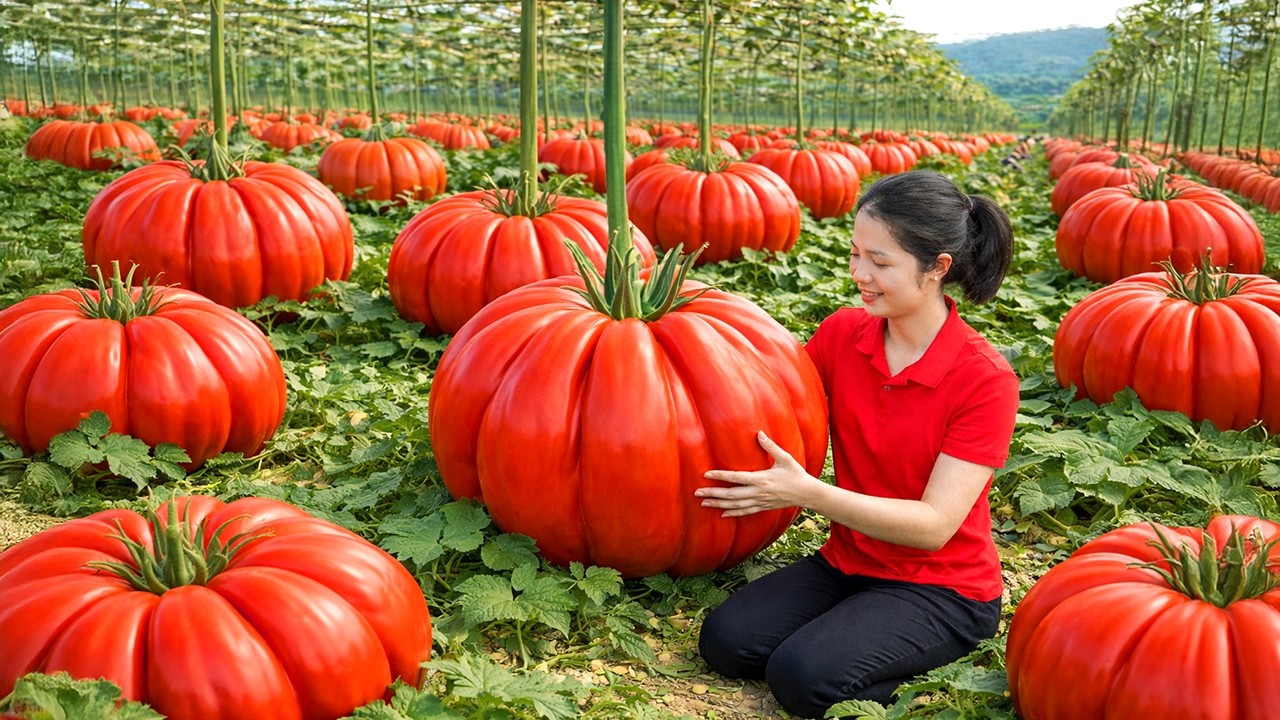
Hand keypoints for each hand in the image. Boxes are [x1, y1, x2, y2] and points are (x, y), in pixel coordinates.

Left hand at [695, 431, 817, 517]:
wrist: (807, 493)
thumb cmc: (796, 474)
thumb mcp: (785, 458)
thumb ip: (771, 446)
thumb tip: (759, 433)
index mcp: (762, 479)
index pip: (736, 477)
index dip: (720, 476)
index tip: (706, 474)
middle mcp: (759, 492)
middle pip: (731, 494)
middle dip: (713, 493)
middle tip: (697, 492)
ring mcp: (760, 502)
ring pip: (735, 505)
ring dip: (718, 504)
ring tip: (704, 503)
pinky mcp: (763, 507)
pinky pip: (745, 512)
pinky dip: (732, 513)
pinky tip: (721, 514)